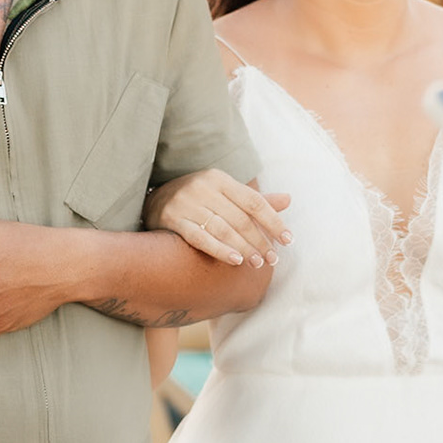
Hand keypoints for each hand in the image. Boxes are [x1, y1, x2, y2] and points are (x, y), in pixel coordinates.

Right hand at [143, 170, 291, 266]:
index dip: (273, 221)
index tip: (288, 240)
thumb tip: (288, 199)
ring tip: (257, 264)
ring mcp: (186, 203)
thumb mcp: (224, 193)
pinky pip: (199, 237)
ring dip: (244, 248)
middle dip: (259, 241)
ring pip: (223, 229)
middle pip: (240, 218)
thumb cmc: (198, 199)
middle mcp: (203, 187)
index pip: (254, 201)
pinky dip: (219, 249)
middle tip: (272, 259)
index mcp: (219, 178)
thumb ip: (254, 200)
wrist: (153, 201)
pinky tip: (235, 260)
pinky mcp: (172, 219)